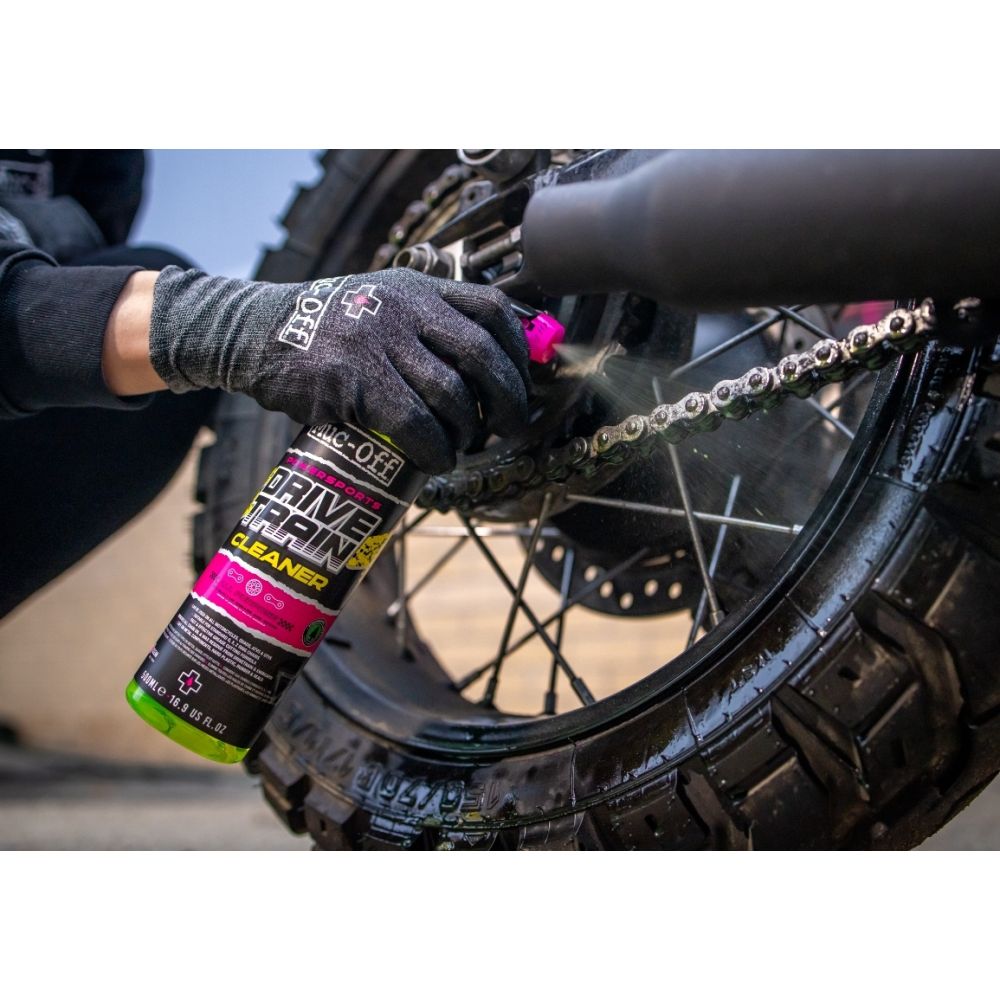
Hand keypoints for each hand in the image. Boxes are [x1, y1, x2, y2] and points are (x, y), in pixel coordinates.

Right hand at [149, 267, 530, 472]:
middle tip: (510, 426)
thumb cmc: (329, 329)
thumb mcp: (383, 302)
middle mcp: (404, 308)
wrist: (256, 332)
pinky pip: (413, 421)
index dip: (518, 351)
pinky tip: (436, 461)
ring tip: (463, 444)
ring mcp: (379, 341)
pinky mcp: (354, 379)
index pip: (492, 310)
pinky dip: (435, 448)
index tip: (524, 382)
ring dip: (468, 430)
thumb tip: (485, 361)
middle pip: (482, 354)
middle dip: (508, 399)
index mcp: (418, 288)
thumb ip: (427, 321)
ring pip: (451, 394)